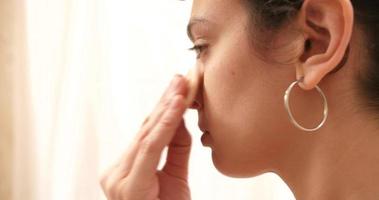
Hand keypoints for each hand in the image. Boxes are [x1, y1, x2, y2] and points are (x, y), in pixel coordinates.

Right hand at [100, 75, 191, 199]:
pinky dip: (164, 126)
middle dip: (165, 102)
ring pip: (147, 136)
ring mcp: (118, 178)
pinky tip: (176, 107)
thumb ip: (176, 149)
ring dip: (166, 109)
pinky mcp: (129, 185)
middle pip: (146, 130)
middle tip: (180, 78)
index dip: (164, 109)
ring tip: (181, 87)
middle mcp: (116, 171)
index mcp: (126, 169)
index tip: (178, 87)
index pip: (147, 133)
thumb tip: (180, 119)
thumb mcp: (175, 177)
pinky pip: (149, 149)